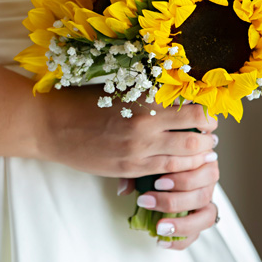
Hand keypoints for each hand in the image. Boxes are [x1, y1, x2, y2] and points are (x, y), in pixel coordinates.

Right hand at [36, 87, 218, 177]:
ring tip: (203, 150)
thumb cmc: (81, 102)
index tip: (207, 110)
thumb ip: (147, 96)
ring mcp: (138, 149)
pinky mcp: (129, 168)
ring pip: (186, 156)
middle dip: (209, 133)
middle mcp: (145, 124)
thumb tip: (176, 96)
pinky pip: (166, 171)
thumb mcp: (118, 90)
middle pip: (196, 132)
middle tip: (211, 132)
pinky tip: (182, 164)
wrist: (50, 125)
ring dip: (200, 154)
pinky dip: (180, 169)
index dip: (206, 110)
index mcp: (143, 98)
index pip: (191, 106)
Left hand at [122, 156, 220, 250]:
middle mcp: (208, 184)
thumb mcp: (149, 162)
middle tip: (148, 202)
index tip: (157, 183)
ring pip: (207, 217)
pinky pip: (197, 234)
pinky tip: (161, 242)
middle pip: (203, 196)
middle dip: (174, 202)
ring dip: (182, 224)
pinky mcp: (200, 221)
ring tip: (159, 228)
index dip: (181, 179)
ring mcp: (207, 203)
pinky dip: (180, 240)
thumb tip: (123, 190)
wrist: (161, 172)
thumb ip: (137, 171)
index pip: (201, 171)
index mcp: (201, 163)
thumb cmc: (159, 163)